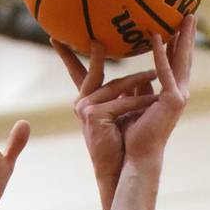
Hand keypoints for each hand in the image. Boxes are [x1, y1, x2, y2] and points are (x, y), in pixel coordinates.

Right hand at [54, 41, 155, 198]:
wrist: (116, 170)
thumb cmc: (121, 144)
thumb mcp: (124, 113)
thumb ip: (129, 93)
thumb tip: (146, 76)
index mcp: (88, 102)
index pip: (77, 73)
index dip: (67, 55)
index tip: (54, 38)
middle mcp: (82, 104)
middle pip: (93, 73)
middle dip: (97, 55)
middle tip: (98, 38)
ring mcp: (86, 109)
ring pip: (114, 86)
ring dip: (137, 80)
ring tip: (156, 72)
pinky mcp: (94, 116)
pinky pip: (121, 101)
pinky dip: (140, 100)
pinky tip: (155, 99)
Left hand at [120, 19, 193, 164]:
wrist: (136, 158)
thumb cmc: (133, 137)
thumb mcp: (136, 105)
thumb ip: (138, 91)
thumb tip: (135, 81)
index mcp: (171, 95)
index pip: (175, 64)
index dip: (178, 44)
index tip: (179, 24)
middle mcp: (179, 94)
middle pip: (184, 58)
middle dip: (188, 35)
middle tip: (190, 12)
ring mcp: (178, 97)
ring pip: (181, 60)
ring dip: (183, 37)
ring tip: (185, 16)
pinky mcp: (172, 101)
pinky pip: (164, 72)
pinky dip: (160, 54)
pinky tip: (155, 36)